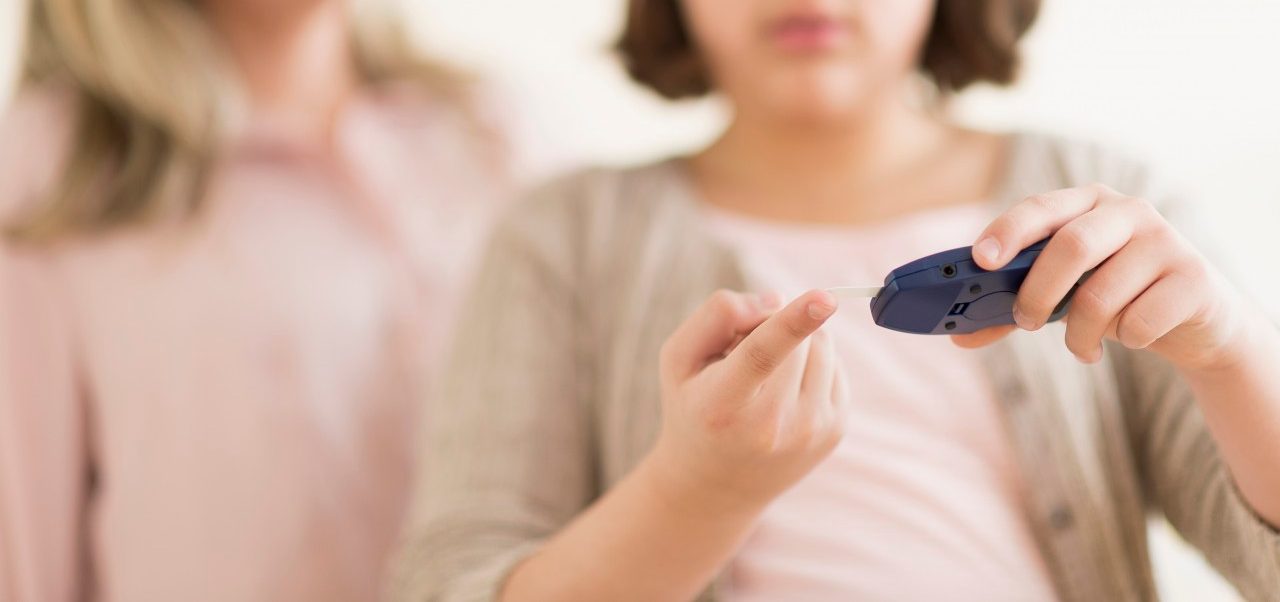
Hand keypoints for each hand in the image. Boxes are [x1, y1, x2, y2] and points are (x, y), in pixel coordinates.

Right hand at [646, 289, 848, 512]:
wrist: (716, 485)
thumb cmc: (693, 407)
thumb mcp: (678, 359)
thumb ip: (716, 316)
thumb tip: (778, 299)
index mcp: (722, 405)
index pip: (761, 355)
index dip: (794, 322)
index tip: (825, 297)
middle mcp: (771, 425)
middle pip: (798, 339)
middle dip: (774, 325)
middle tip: (742, 354)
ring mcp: (809, 432)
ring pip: (823, 346)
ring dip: (798, 342)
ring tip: (764, 376)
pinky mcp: (835, 431)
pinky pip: (835, 365)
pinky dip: (812, 363)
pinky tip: (784, 391)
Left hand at [952, 184, 1255, 373]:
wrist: (1195, 318)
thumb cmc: (1115, 296)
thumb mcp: (1063, 295)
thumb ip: (1012, 309)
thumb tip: (957, 336)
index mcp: (1087, 202)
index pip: (1040, 208)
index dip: (1008, 231)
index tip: (981, 260)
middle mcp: (1128, 211)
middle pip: (1071, 247)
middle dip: (1038, 293)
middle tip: (1026, 322)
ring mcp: (1166, 241)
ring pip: (1100, 295)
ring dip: (1079, 334)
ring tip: (1081, 347)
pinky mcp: (1194, 279)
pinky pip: (1139, 321)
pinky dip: (1123, 340)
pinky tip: (1129, 339)